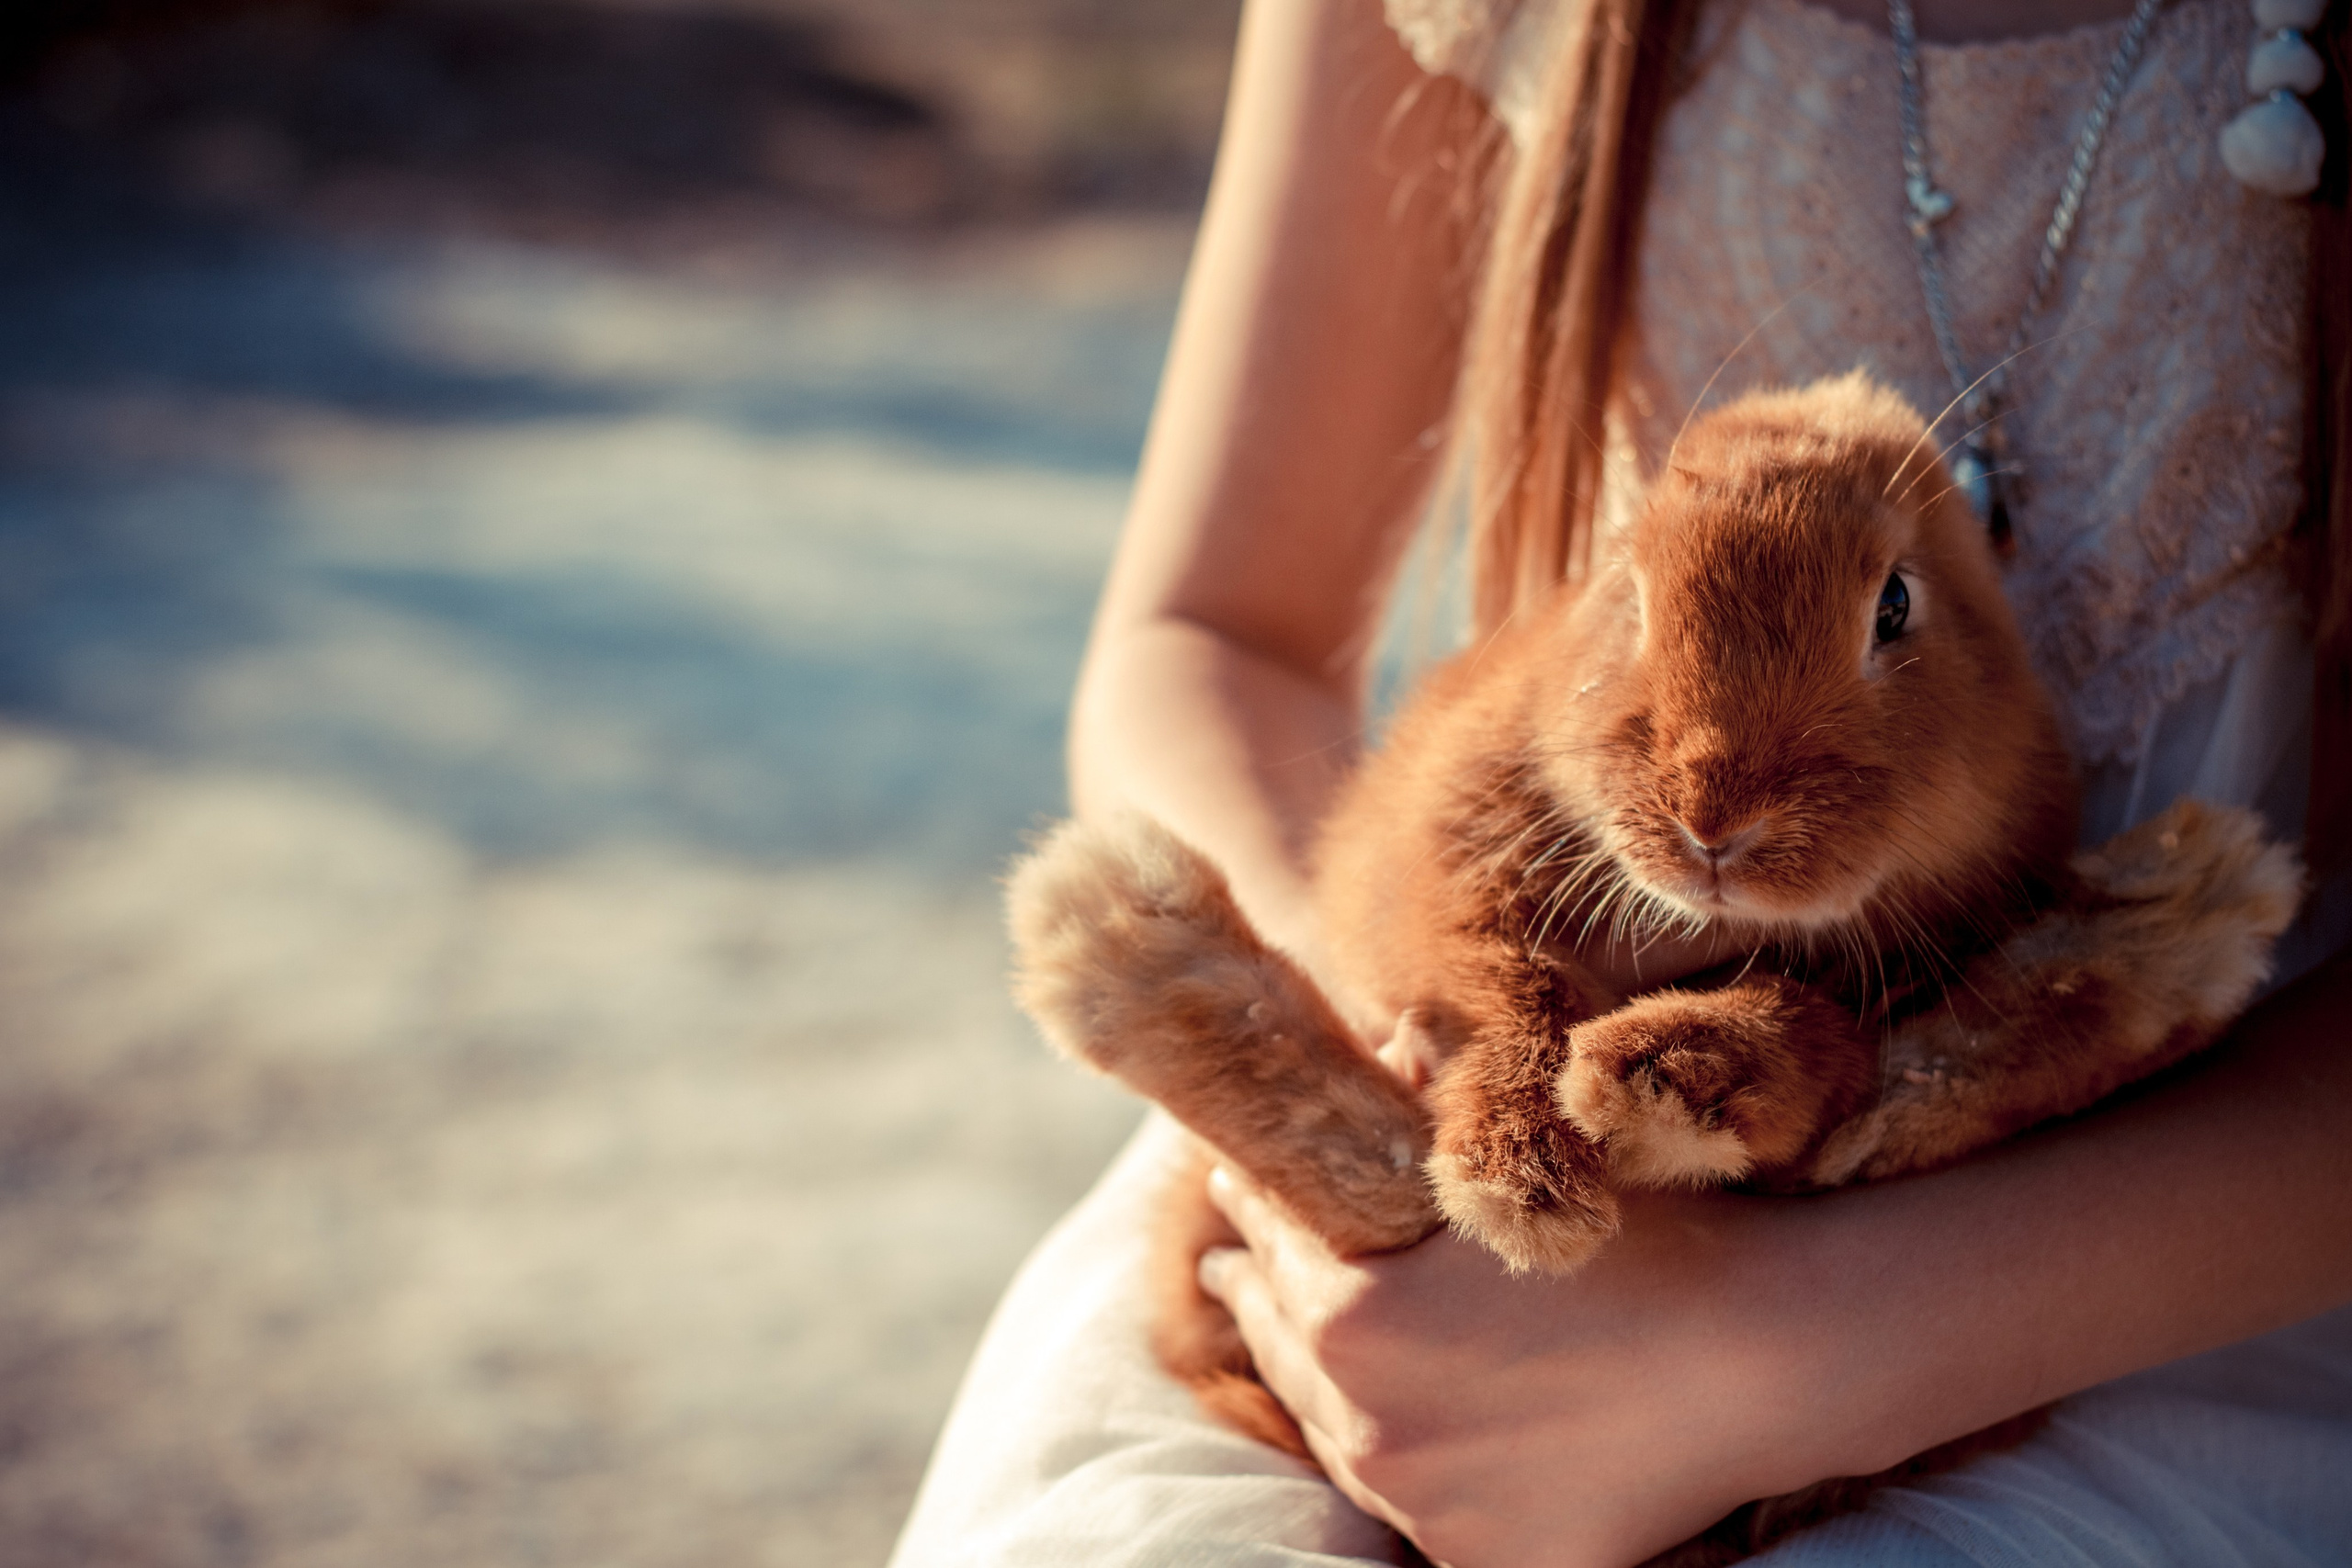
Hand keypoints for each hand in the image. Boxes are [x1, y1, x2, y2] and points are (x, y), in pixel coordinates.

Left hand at [1197, 1165, 1836, 1567]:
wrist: (1770, 1356)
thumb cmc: (1647, 1237)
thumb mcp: (1517, 1162)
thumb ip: (1426, 1107)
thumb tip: (1381, 1042)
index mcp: (1352, 1313)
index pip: (1275, 1238)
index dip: (1254, 1200)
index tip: (1233, 1178)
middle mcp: (1367, 1421)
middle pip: (1284, 1338)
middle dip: (1259, 1286)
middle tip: (1230, 1258)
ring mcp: (1420, 1501)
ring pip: (1332, 1427)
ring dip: (1310, 1374)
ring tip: (1281, 1332)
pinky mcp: (1479, 1559)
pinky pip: (1408, 1499)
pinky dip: (1398, 1454)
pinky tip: (1393, 1423)